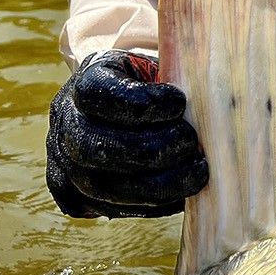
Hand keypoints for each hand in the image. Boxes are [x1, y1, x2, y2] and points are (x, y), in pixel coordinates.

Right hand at [46, 51, 208, 217]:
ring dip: (159, 185)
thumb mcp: (154, 67)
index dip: (143, 102)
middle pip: (99, 147)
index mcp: (84, 84)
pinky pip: (112, 208)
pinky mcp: (75, 197)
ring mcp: (65, 165)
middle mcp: (66, 125)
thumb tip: (210, 95)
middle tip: (191, 144)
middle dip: (154, 150)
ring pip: (105, 187)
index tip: (180, 102)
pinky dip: (152, 204)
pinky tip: (180, 194)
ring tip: (196, 174)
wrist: (115, 108)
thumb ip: (174, 75)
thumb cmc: (147, 85)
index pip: (102, 95)